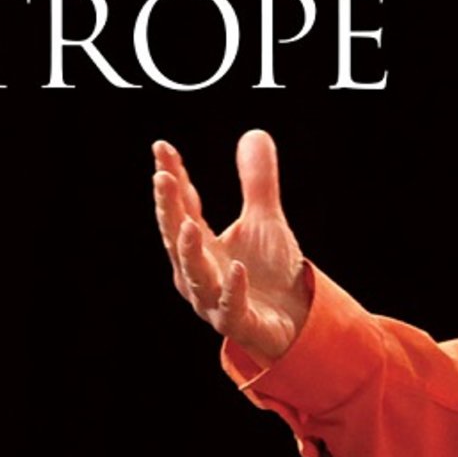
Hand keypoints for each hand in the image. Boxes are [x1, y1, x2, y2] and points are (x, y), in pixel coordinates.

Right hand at [153, 129, 311, 362]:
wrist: (295, 321)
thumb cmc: (268, 272)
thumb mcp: (264, 219)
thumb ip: (256, 181)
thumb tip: (254, 133)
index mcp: (199, 247)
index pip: (181, 207)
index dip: (172, 178)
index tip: (162, 148)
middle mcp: (198, 273)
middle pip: (177, 238)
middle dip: (168, 209)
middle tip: (162, 178)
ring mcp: (215, 300)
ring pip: (195, 276)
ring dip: (190, 251)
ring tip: (189, 225)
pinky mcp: (240, 323)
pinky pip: (232, 307)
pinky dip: (232, 289)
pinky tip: (237, 268)